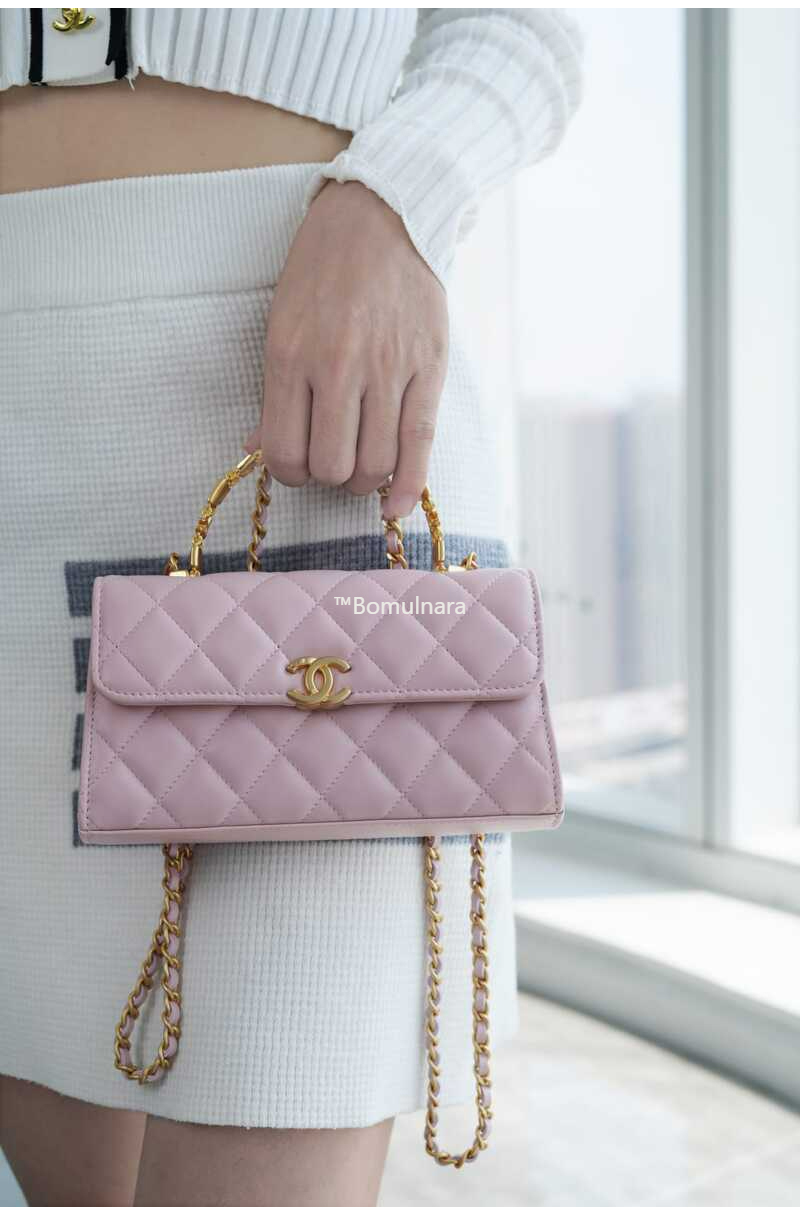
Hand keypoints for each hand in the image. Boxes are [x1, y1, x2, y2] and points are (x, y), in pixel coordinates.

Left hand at [245, 179, 447, 517]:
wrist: (384, 215)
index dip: (289, 473)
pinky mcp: (427, 369)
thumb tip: (257, 450)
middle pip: (331, 466)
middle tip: (332, 460)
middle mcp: (337, 367)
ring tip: (362, 466)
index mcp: (290, 355)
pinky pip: (419, 446)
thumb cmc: (325, 269)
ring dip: (364, 481)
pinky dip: (406, 488)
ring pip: (374, 465)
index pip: (284, 451)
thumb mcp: (282, 321)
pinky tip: (394, 507)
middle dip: (328, 477)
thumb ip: (274, 391)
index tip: (297, 465)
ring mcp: (386, 369)